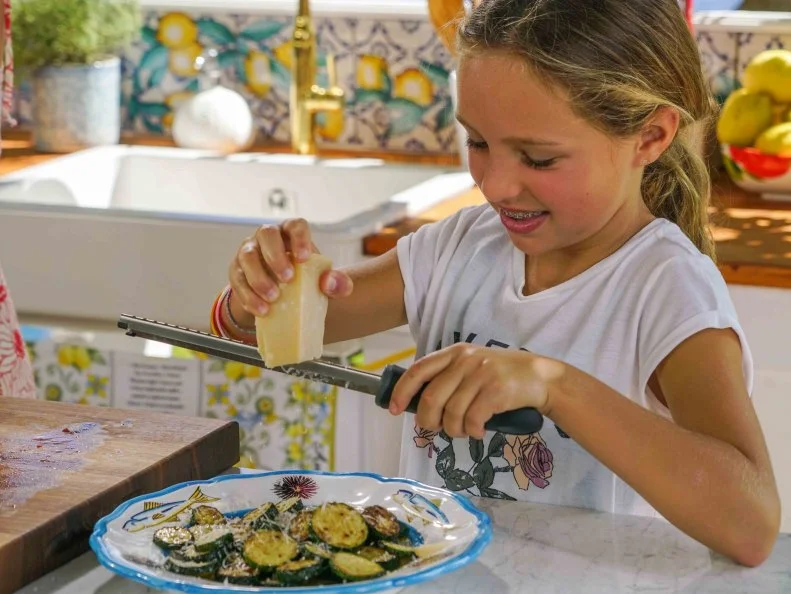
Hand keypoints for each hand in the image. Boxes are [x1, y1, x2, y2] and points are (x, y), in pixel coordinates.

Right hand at [228, 218, 352, 319]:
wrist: (283, 296)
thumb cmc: (306, 280)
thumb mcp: (323, 282)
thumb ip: (336, 283)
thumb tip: (330, 284)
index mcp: (291, 233)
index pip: (296, 225)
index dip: (299, 238)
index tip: (304, 258)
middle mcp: (268, 237)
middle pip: (266, 234)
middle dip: (275, 256)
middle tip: (288, 279)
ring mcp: (249, 251)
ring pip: (247, 256)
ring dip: (259, 278)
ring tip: (273, 298)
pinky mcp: (236, 270)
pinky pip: (237, 280)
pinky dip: (248, 296)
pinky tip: (262, 309)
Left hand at [389, 344, 564, 438]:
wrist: (540, 377)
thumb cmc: (502, 376)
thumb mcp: (473, 366)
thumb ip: (449, 378)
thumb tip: (421, 406)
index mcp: (455, 353)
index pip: (418, 370)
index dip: (402, 392)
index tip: (394, 409)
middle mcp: (465, 360)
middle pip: (431, 399)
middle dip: (429, 421)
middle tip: (436, 429)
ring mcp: (481, 374)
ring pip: (451, 414)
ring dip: (454, 430)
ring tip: (463, 430)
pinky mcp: (496, 391)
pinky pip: (472, 420)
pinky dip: (472, 432)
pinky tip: (478, 430)